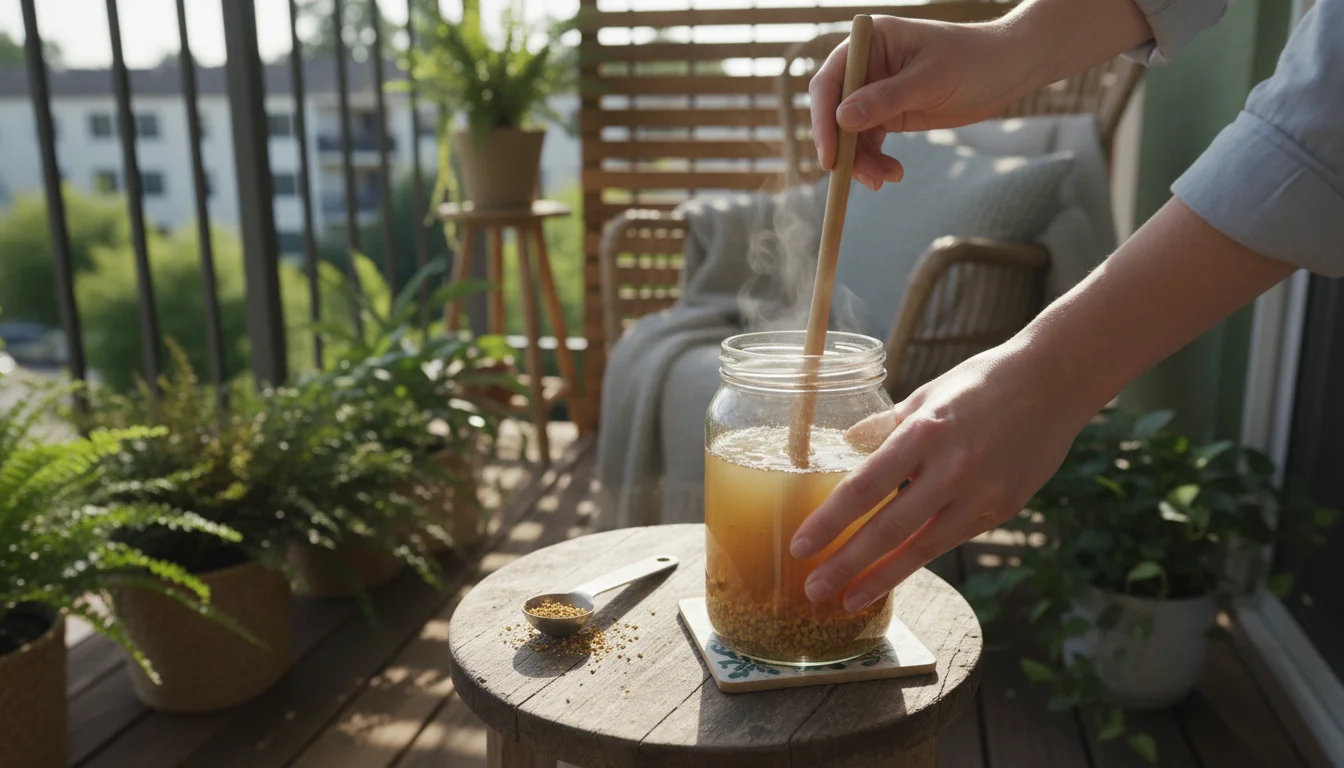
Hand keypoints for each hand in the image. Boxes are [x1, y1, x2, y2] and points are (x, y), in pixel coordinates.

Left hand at [790, 197, 1294, 612]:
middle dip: (847, 565)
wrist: (1055, 382)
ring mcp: (982, 494)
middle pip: (889, 529)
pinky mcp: (1002, 509)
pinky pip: (950, 540)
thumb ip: (883, 427)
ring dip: (881, 577)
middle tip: (814, 591)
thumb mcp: (924, 395)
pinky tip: (891, 573)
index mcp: (924, 432)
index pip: (865, 487)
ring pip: (922, 548)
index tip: (801, 546)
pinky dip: (918, 559)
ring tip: (848, 600)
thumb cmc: (980, 384)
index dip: (830, 523)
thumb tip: (844, 447)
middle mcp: (953, 468)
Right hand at [810, 15, 1039, 189]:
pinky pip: (870, 142)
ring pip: (851, 134)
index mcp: (871, 43)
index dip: (823, 120)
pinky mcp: (890, 113)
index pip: (830, 82)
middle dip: (845, 148)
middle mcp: (867, 66)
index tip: (830, 157)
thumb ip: (885, 99)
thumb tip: (841, 120)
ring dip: (862, 161)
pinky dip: (877, 161)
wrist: (1009, 69)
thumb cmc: (974, 61)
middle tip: (861, 178)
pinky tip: (894, 174)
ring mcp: (877, 91)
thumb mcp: (930, 80)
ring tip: (884, 180)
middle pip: (835, 113)